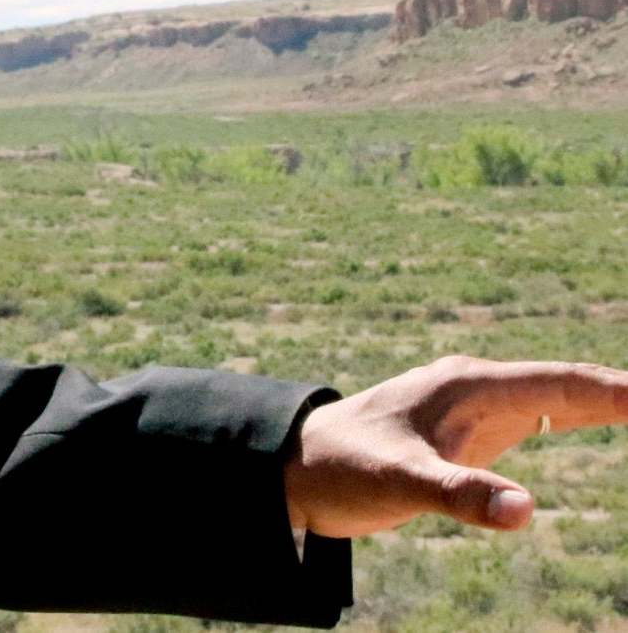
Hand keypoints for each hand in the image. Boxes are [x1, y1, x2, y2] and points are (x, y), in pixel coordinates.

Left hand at [284, 356, 627, 538]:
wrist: (298, 466)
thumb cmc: (343, 468)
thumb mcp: (399, 483)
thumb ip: (458, 494)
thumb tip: (525, 511)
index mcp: (466, 385)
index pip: (558, 383)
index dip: (614, 390)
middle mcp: (476, 387)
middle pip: (567, 386)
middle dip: (621, 391)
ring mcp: (476, 407)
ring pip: (558, 399)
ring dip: (607, 401)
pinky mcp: (473, 431)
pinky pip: (540, 417)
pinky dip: (580, 417)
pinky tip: (608, 417)